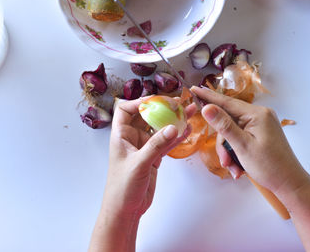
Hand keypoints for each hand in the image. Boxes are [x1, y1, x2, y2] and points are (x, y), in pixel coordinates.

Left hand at [89, 98, 195, 251]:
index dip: (139, 102)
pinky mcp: (153, 157)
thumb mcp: (139, 164)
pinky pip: (166, 142)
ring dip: (172, 121)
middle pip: (146, 116)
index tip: (156, 100)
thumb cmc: (122, 188)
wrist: (125, 209)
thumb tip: (172, 127)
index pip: (125, 110)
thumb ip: (156, 145)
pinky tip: (188, 129)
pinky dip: (176, 136)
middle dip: (161, 108)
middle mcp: (131, 138)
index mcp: (120, 135)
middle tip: (177, 103)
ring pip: (159, 129)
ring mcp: (144, 147)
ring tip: (188, 111)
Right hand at [191, 86, 309, 194]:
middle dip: (224, 144)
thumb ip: (224, 125)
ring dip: (230, 152)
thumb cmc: (270, 166)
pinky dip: (237, 153)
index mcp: (257, 114)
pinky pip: (240, 139)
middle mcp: (259, 116)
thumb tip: (207, 107)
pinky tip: (240, 168)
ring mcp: (260, 125)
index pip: (226, 102)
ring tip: (234, 168)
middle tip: (225, 162)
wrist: (290, 184)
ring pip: (232, 134)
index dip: (208, 97)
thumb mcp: (242, 146)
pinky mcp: (260, 134)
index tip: (193, 89)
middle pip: (228, 122)